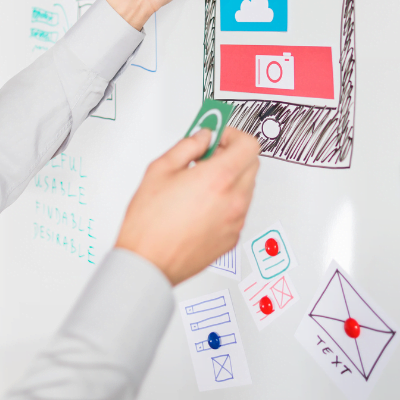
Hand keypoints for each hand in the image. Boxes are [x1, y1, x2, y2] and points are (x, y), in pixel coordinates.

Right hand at [115, 127, 260, 285]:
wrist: (148, 264)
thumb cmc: (149, 224)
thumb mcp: (160, 169)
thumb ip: (187, 146)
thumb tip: (203, 138)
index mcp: (219, 179)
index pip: (249, 145)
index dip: (233, 135)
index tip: (218, 137)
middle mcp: (234, 200)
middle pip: (252, 164)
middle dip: (232, 155)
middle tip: (208, 156)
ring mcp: (236, 221)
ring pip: (247, 187)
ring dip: (231, 178)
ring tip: (201, 183)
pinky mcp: (232, 237)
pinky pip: (238, 210)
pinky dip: (227, 201)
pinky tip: (202, 205)